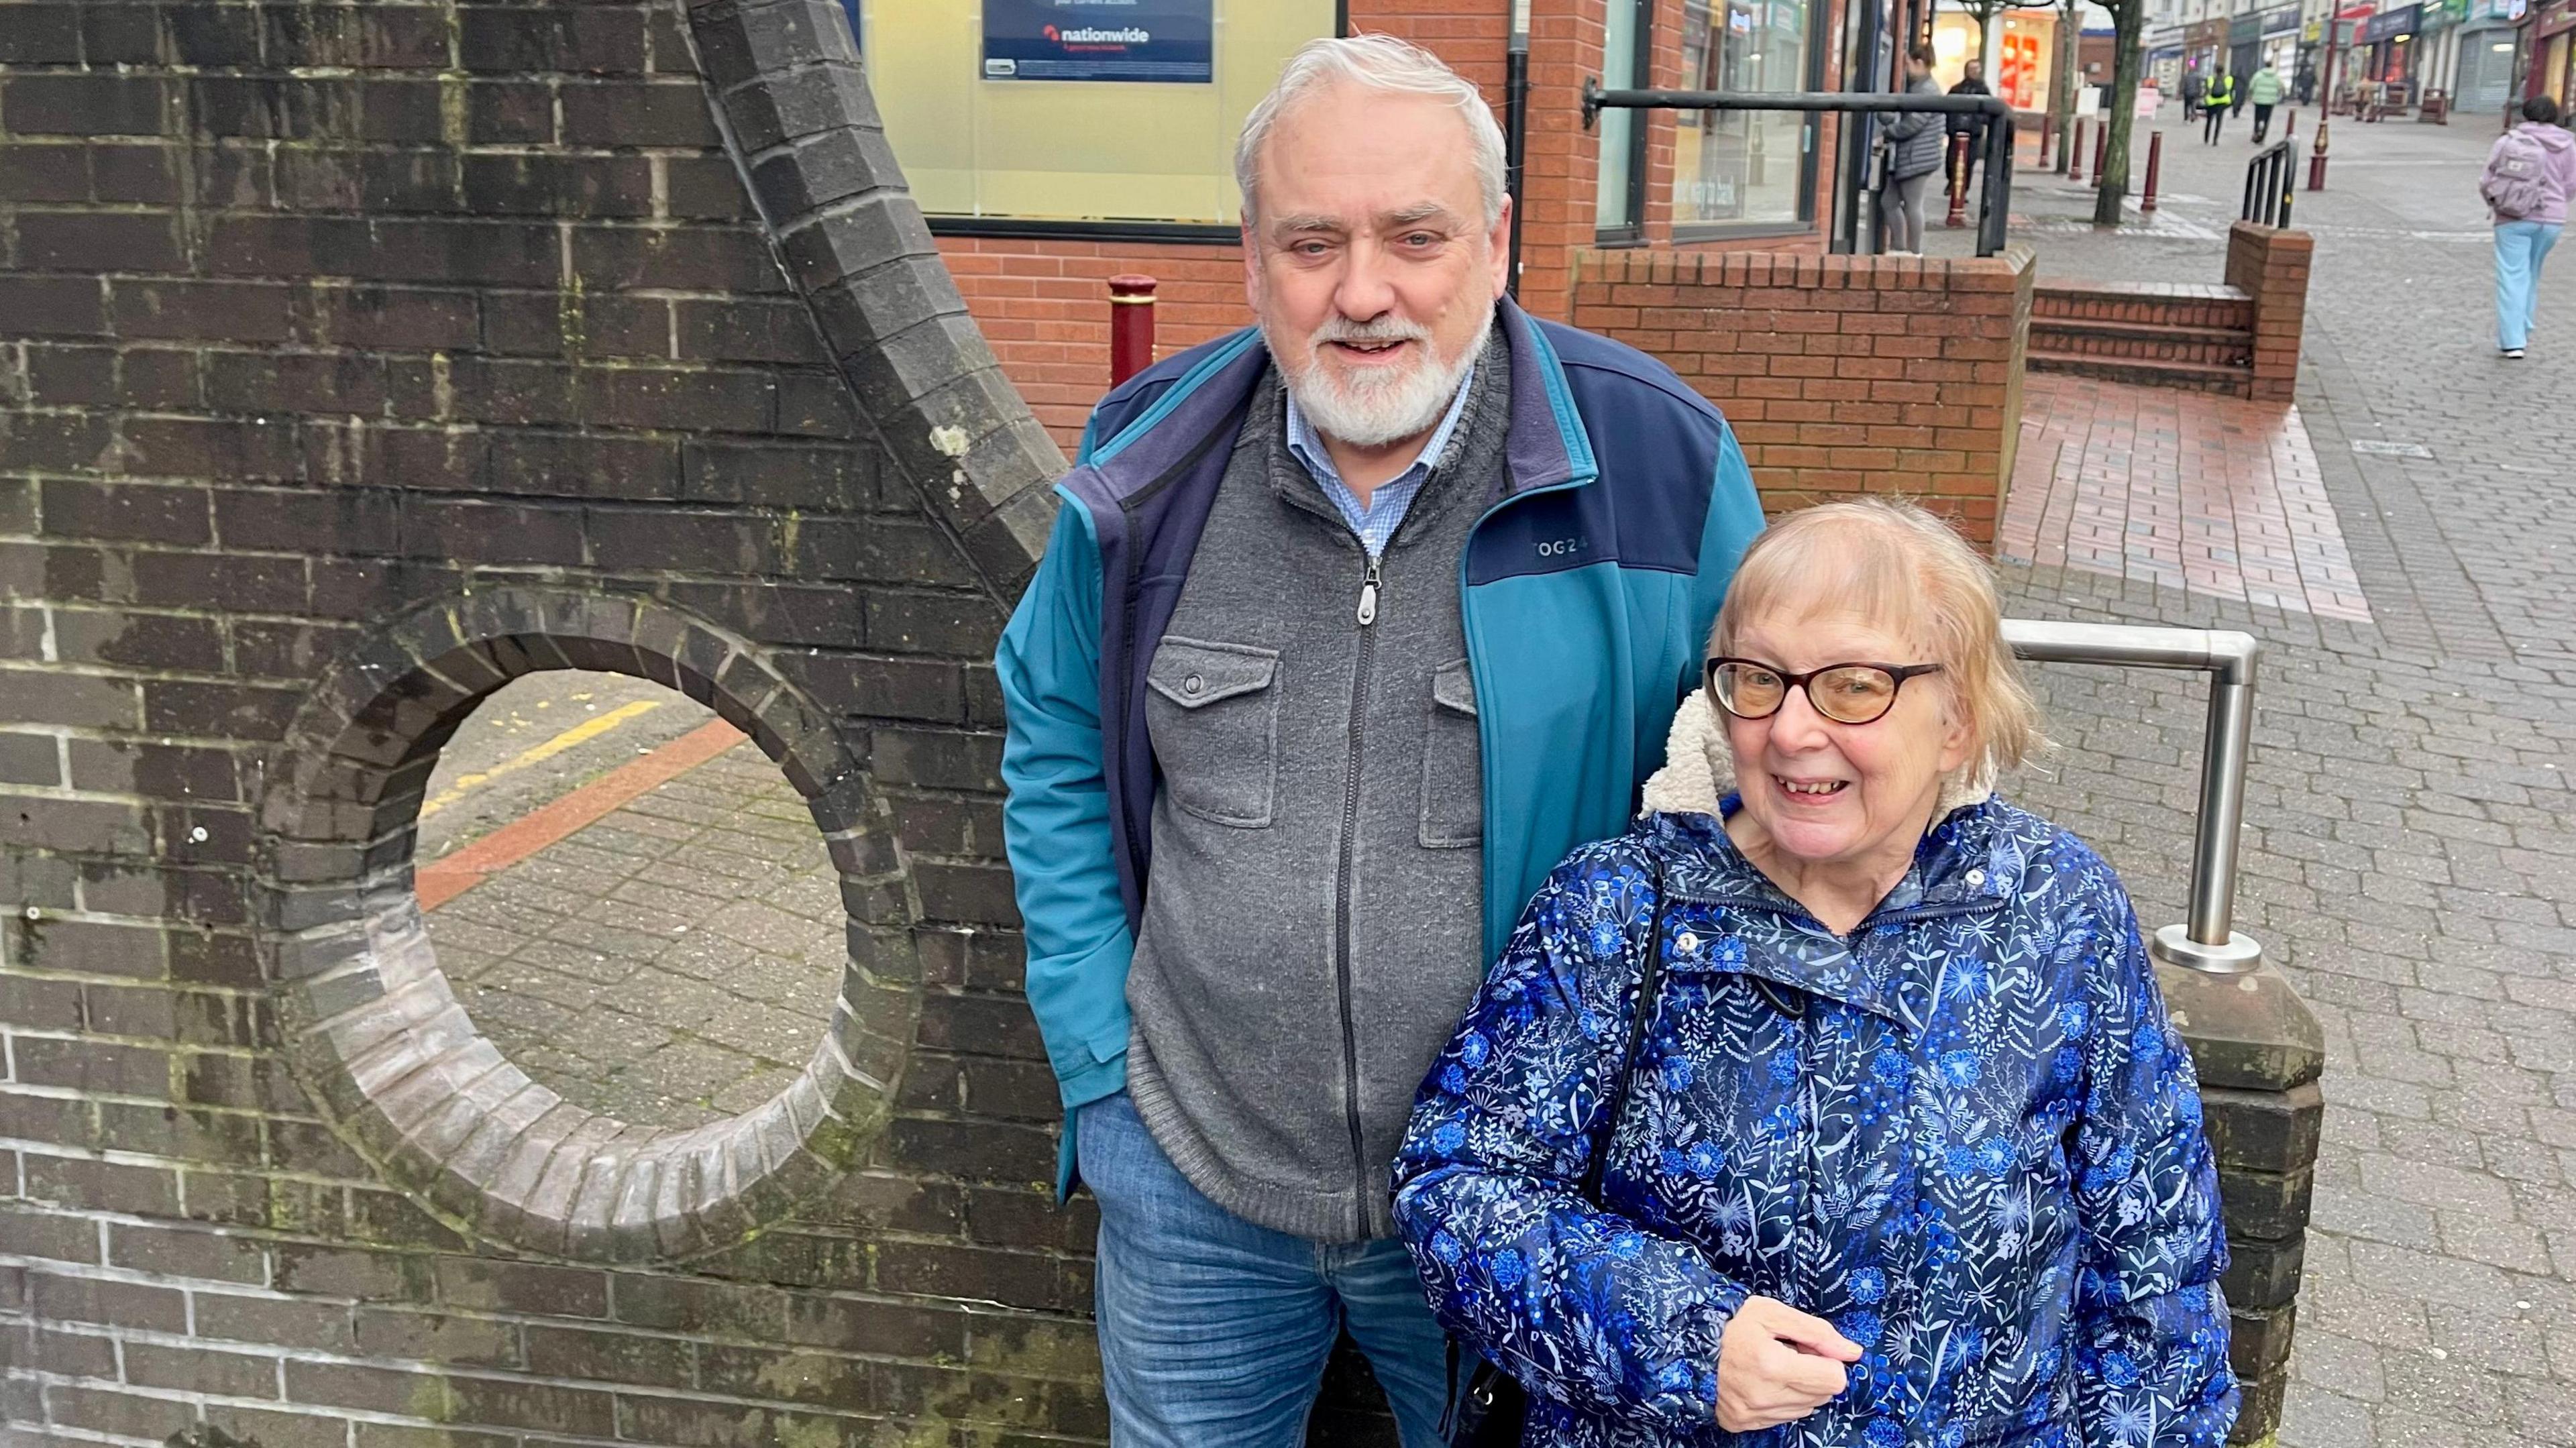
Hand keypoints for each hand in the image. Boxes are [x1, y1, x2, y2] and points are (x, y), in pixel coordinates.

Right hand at [1714, 1296, 1862, 1432]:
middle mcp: (1765, 1397)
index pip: (1834, 1379)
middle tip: (1790, 1355)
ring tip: (1775, 1368)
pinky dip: (1783, 1399)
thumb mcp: (1772, 1312)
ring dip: (1800, 1387)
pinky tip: (1764, 1382)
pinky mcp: (1743, 1424)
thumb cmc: (1732, 1326)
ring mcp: (1754, 1415)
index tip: (1808, 1348)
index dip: (1827, 1360)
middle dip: (1815, 1373)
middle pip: (1824, 1395)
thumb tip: (1853, 1353)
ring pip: (1807, 1407)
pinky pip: (1786, 1417)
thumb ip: (1817, 1331)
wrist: (1689, 1348)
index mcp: (1773, 1366)